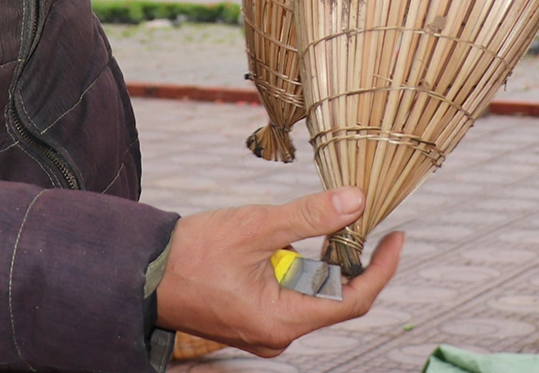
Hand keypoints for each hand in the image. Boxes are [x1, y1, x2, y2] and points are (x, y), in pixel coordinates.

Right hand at [153, 186, 403, 356]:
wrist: (141, 273)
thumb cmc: (193, 254)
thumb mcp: (256, 228)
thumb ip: (309, 217)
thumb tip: (356, 202)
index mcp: (283, 322)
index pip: (354, 301)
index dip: (381, 268)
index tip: (397, 236)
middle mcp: (277, 336)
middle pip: (336, 298)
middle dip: (350, 257)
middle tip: (356, 215)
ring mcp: (264, 331)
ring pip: (313, 295)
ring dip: (322, 261)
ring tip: (319, 223)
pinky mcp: (252, 319)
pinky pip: (291, 295)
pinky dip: (300, 267)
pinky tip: (290, 241)